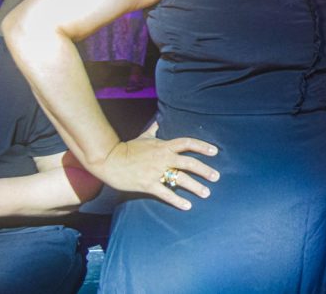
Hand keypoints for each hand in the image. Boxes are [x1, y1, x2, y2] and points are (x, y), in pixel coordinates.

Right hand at [91, 135, 219, 210]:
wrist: (109, 159)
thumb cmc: (127, 148)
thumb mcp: (143, 136)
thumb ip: (154, 130)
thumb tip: (158, 121)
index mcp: (164, 146)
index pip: (187, 143)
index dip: (202, 146)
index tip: (215, 151)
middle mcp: (163, 158)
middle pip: (189, 163)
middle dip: (205, 170)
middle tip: (216, 176)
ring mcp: (156, 171)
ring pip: (181, 179)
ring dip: (196, 186)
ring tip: (207, 193)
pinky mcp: (148, 184)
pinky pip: (166, 193)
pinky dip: (178, 200)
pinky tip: (188, 206)